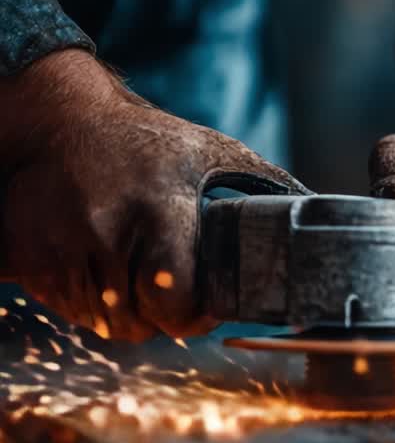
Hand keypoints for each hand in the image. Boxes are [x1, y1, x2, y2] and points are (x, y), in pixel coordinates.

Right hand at [0, 50, 308, 340]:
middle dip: (163, 318)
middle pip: (137, 319)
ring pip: (101, 321)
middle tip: (178, 300)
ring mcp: (60, 245)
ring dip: (127, 315)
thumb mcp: (211, 151)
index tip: (206, 307)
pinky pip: (67, 307)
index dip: (194, 313)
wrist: (59, 121)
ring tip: (143, 284)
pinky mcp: (27, 256)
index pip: (175, 294)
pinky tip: (109, 276)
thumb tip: (317, 210)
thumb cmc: (146, 142)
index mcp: (158, 207)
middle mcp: (105, 229)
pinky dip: (92, 305)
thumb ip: (264, 183)